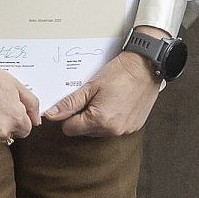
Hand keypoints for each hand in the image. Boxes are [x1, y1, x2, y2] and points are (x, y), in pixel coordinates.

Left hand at [43, 50, 159, 137]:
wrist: (146, 66)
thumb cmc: (119, 73)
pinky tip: (118, 103)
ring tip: (107, 100)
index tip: (77, 102)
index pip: (70, 129)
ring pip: (99, 131)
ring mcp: (125, 130)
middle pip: (84, 131)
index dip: (69, 115)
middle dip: (84, 117)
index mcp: (99, 120)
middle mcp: (113, 130)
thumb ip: (70, 103)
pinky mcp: (134, 127)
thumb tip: (52, 115)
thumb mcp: (90, 86)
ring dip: (98, 119)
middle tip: (94, 98)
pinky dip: (113, 118)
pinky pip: (115, 128)